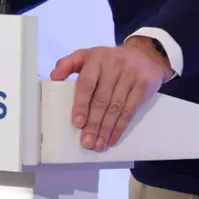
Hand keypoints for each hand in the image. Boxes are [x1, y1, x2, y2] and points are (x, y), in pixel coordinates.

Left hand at [49, 39, 171, 152]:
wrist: (144, 54)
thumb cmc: (110, 59)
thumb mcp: (87, 55)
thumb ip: (68, 64)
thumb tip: (53, 77)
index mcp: (96, 58)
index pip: (86, 83)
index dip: (81, 104)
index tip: (77, 122)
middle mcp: (114, 65)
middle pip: (101, 99)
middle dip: (93, 123)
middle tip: (86, 141)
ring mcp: (130, 75)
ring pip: (116, 107)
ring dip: (106, 129)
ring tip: (98, 144)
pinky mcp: (143, 85)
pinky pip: (130, 110)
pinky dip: (120, 127)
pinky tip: (113, 137)